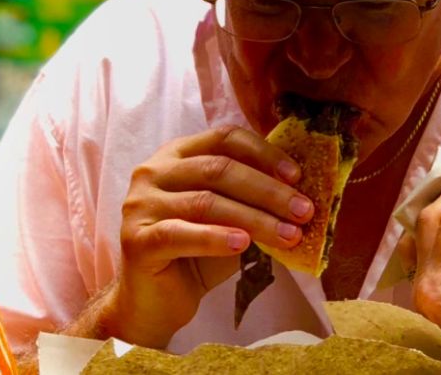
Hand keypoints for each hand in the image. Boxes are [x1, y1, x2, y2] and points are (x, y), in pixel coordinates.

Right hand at [106, 126, 311, 346]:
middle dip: (268, 191)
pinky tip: (243, 245)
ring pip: (206, 202)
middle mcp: (153, 172)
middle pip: (219, 169)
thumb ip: (250, 199)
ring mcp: (140, 205)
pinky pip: (181, 234)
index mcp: (176, 155)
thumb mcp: (228, 218)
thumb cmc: (195, 255)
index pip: (224, 138)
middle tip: (304, 211)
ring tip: (289, 235)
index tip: (297, 176)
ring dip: (255, 218)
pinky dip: (216, 238)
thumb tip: (300, 192)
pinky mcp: (136, 240)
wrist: (155, 302)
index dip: (264, 153)